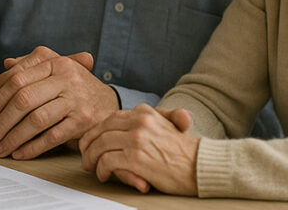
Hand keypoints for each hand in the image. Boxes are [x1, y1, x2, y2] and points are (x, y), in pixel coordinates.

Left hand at [0, 46, 119, 159]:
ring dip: (14, 137)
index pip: (19, 79)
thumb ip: (32, 64)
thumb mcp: (57, 68)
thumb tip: (7, 63)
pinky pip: (52, 137)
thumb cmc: (75, 86)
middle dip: (3, 121)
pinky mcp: (84, 122)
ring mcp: (76, 100)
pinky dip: (33, 147)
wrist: (108, 102)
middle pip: (24, 100)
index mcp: (57, 64)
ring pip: (36, 120)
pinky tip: (20, 153)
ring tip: (1, 148)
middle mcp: (67, 79)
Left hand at [79, 104, 198, 195]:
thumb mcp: (165, 125)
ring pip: (99, 145)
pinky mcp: (135, 158)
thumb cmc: (184, 151)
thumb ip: (144, 122)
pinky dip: (102, 169)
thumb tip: (119, 126)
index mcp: (145, 112)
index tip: (91, 141)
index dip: (97, 131)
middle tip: (85, 155)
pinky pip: (107, 162)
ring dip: (91, 158)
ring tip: (92, 167)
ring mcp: (136, 139)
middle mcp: (139, 122)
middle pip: (101, 130)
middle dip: (88, 143)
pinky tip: (104, 175)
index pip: (110, 118)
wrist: (202, 166)